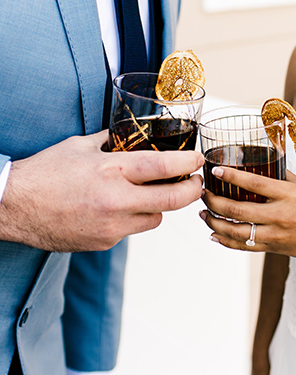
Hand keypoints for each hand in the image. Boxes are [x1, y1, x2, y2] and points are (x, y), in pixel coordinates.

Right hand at [0, 130, 203, 251]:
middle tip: (197, 183)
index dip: (189, 162)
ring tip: (148, 194)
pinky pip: (131, 230)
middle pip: (173, 200)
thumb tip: (130, 132)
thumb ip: (110, 140)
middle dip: (192, 191)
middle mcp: (116, 200)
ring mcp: (112, 226)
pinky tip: (114, 208)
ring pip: (156, 218)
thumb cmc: (44, 172)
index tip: (199, 160)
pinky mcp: (104, 243)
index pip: (164, 165)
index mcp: (111, 170)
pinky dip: (131, 219)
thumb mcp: (80, 145)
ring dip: (159, 206)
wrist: (15, 207)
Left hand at [201, 166, 295, 262]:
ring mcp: (276, 234)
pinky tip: (215, 234)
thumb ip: (282, 175)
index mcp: (288, 195)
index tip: (215, 171)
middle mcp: (280, 215)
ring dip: (215, 223)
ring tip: (203, 214)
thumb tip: (264, 160)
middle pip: (238, 210)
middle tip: (202, 194)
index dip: (232, 177)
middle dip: (214, 203)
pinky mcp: (274, 248)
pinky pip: (245, 247)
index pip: (254, 184)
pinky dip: (226, 241)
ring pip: (237, 232)